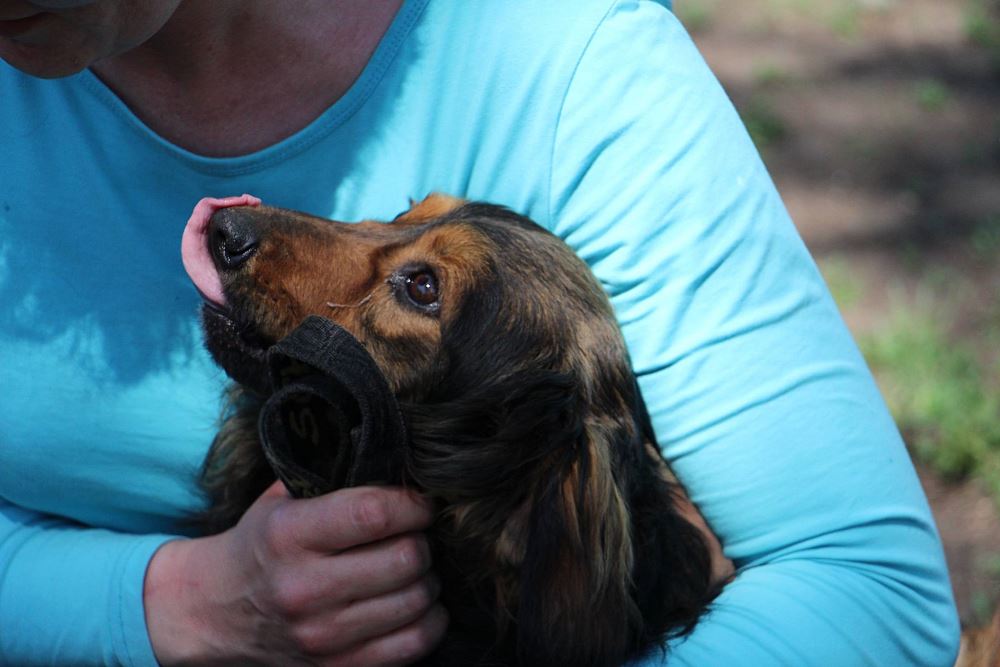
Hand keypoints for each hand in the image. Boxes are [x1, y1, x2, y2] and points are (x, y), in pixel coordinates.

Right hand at [144, 482, 447, 665]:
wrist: (213, 613)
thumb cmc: (261, 544)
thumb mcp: (281, 500)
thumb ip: (334, 476)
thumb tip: (397, 459)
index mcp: (288, 535)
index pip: (374, 513)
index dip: (412, 503)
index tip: (420, 501)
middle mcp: (303, 588)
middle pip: (405, 558)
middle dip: (423, 540)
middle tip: (416, 534)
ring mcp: (321, 635)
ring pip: (415, 601)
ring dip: (427, 579)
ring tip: (414, 567)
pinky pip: (412, 645)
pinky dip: (429, 621)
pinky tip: (416, 604)